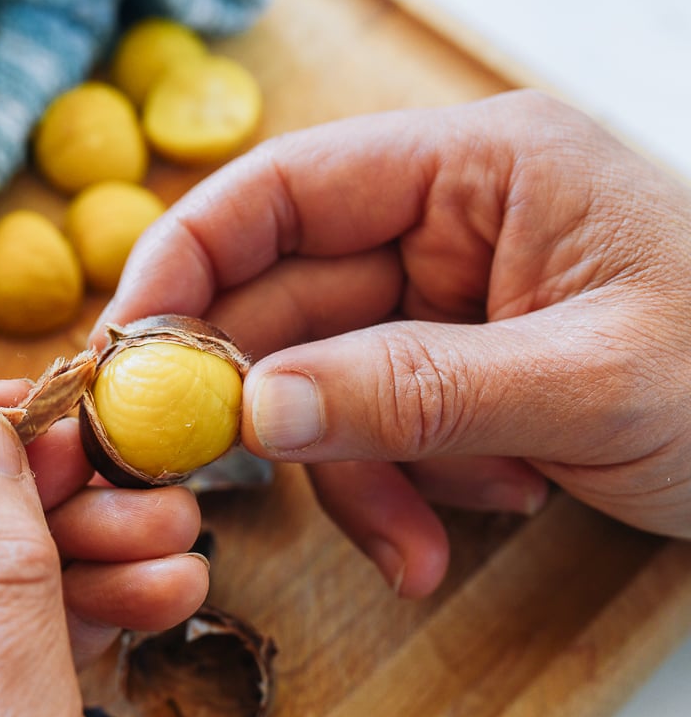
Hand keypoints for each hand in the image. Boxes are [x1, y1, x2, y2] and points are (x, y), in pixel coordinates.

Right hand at [97, 89, 690, 596]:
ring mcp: (447, 306)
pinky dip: (397, 495)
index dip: (187, 258)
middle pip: (288, 301)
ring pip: (325, 387)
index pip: (283, 188)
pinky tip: (458, 529)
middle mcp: (447, 227)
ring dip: (349, 476)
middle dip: (262, 401)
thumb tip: (256, 408)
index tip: (127, 346)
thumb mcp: (588, 383)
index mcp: (476, 170)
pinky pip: (375, 433)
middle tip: (205, 471)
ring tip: (412, 545)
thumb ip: (414, 390)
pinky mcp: (453, 378)